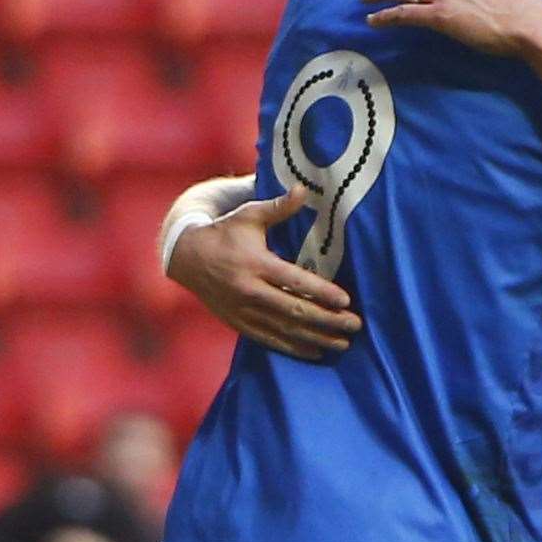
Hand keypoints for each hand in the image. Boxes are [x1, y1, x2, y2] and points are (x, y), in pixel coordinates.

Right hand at [167, 186, 362, 360]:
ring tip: (343, 343)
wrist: (186, 257)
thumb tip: (302, 189)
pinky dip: (292, 347)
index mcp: (256, 264)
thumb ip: (279, 207)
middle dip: (327, 320)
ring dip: (315, 338)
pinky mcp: (238, 323)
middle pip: (294, 310)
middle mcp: (250, 291)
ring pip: (284, 329)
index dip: (321, 292)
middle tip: (355, 324)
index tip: (346, 300)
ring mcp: (243, 310)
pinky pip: (268, 339)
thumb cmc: (225, 232)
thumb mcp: (250, 215)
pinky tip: (315, 352)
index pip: (294, 281)